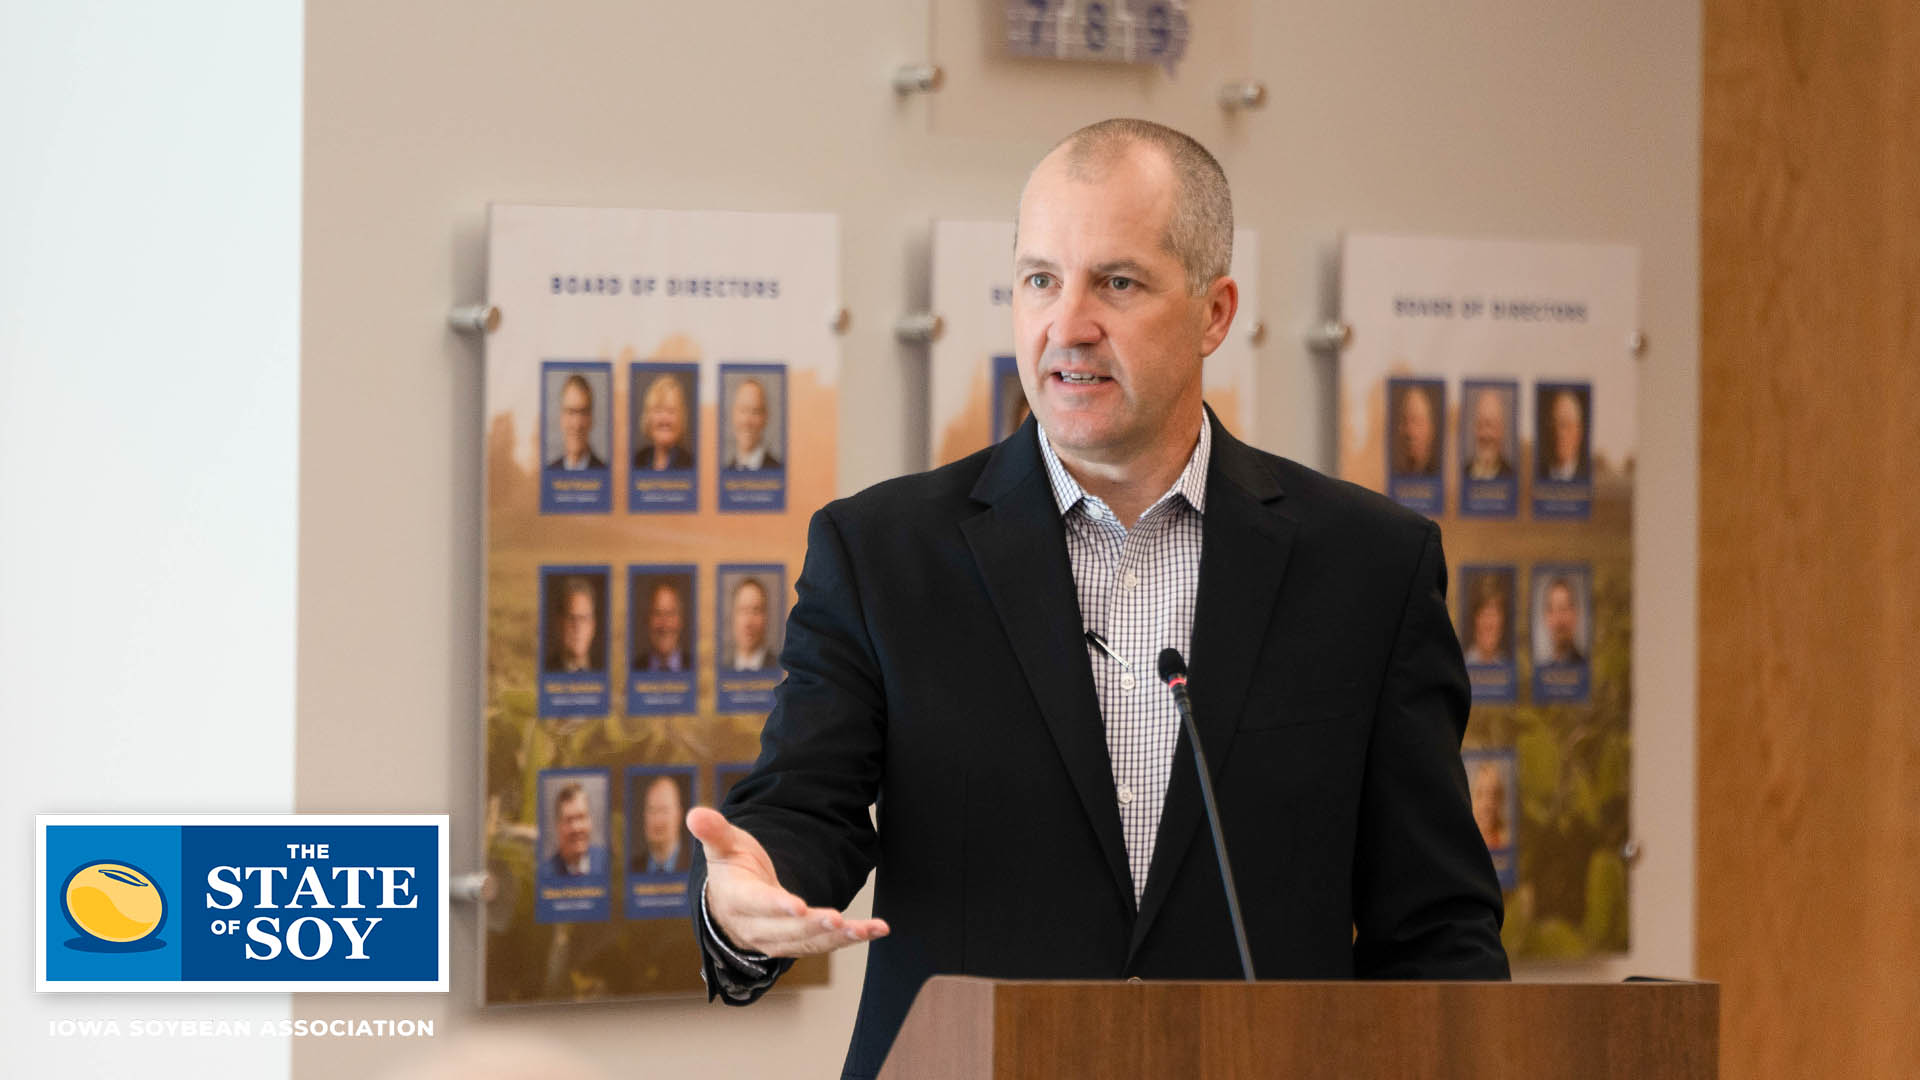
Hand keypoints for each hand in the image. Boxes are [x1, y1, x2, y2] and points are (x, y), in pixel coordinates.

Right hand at [688, 806, 888, 957]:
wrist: (730, 906)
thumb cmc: (731, 869)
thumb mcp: (722, 847)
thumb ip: (714, 832)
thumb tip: (694, 813)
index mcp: (738, 900)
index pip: (757, 904)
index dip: (776, 906)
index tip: (797, 906)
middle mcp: (757, 927)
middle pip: (787, 930)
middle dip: (814, 926)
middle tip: (840, 919)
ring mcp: (778, 940)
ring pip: (809, 942)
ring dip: (840, 938)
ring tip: (867, 929)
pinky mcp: (797, 944)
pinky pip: (824, 944)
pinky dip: (850, 939)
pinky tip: (876, 930)